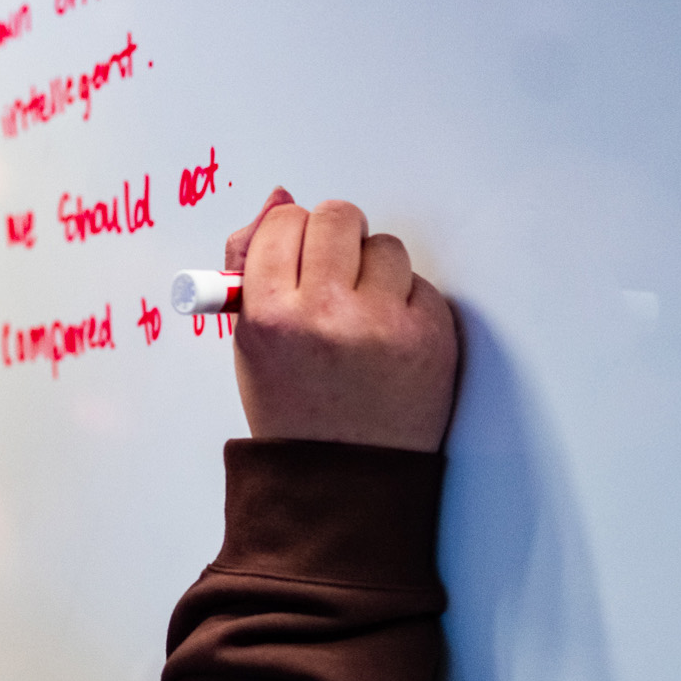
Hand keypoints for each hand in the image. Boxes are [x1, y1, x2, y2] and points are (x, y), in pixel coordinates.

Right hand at [224, 190, 457, 452]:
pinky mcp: (430, 335)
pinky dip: (404, 303)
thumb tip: (279, 198)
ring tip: (360, 315)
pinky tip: (387, 339)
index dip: (288, 232)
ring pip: (384, 246)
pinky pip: (420, 283)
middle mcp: (326, 315)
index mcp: (270, 317)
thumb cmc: (293, 410)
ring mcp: (383, 325)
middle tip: (331, 267)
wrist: (344, 482)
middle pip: (337, 217)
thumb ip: (252, 267)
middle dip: (333, 235)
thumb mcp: (250, 343)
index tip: (293, 251)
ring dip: (372, 269)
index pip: (282, 223)